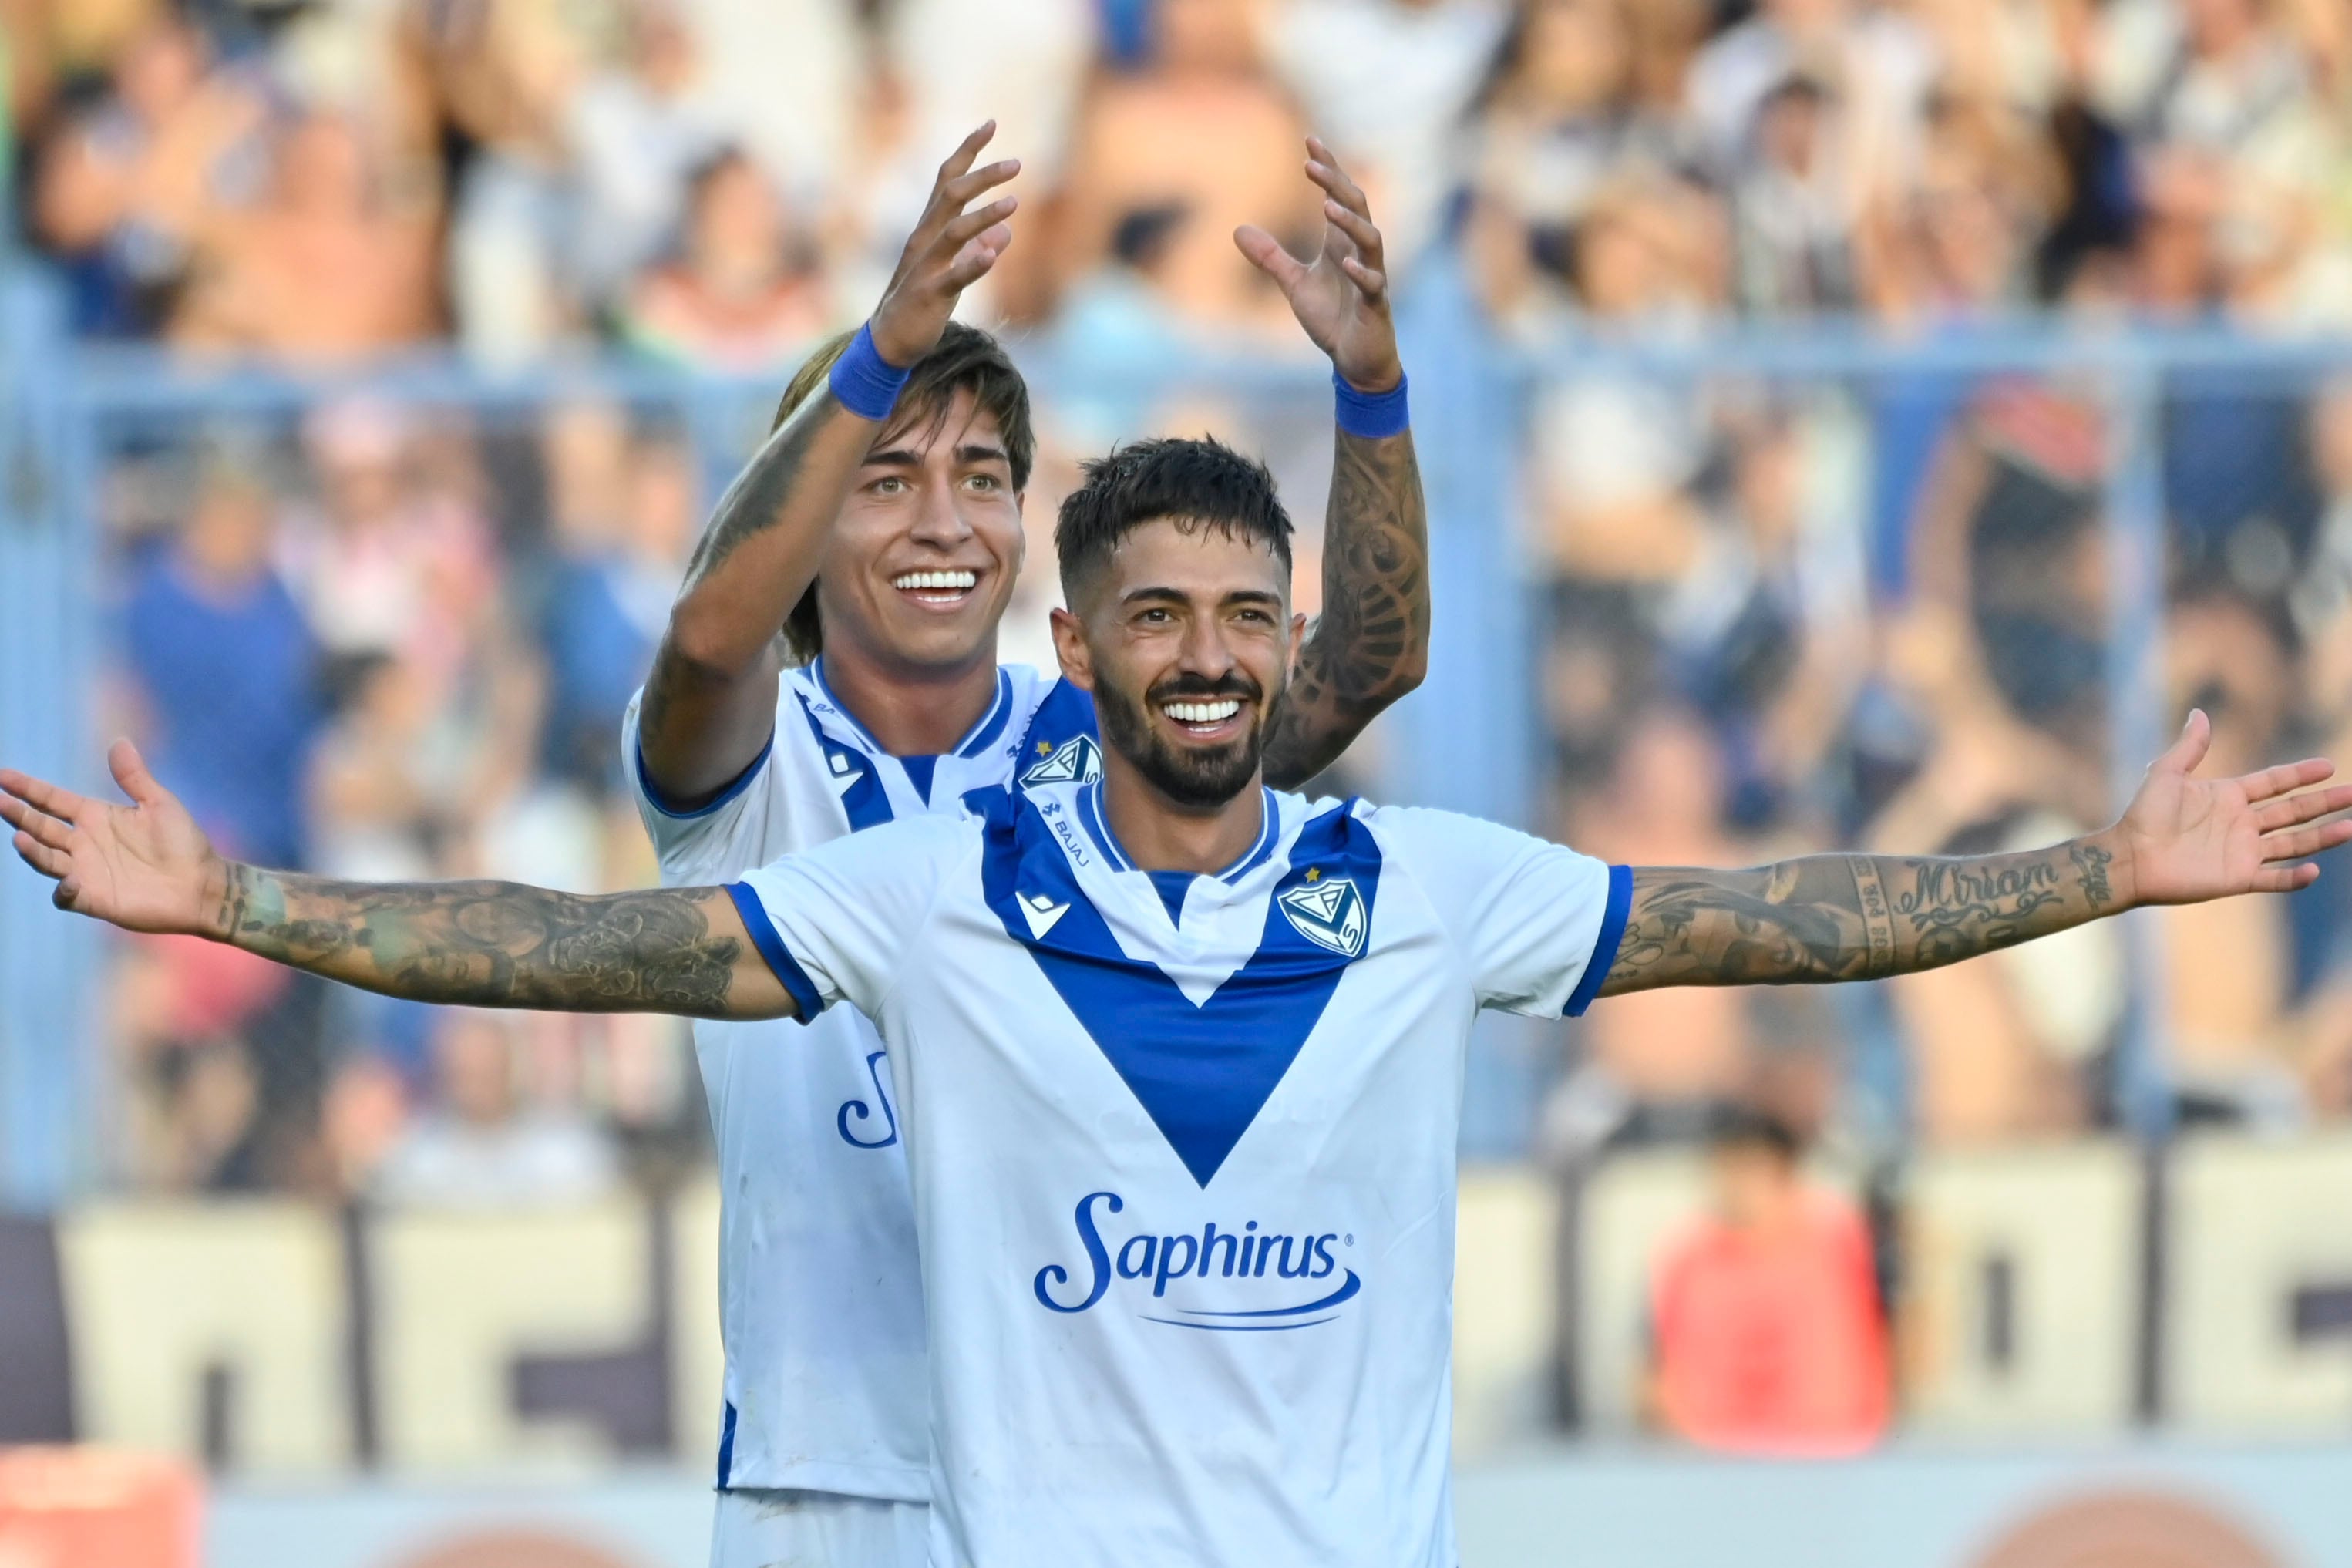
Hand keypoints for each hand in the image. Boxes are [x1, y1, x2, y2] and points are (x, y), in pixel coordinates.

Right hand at [1, 740, 227, 936]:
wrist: (202, 885)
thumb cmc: (184, 843)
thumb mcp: (159, 804)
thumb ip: (134, 777)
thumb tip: (120, 741)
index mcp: (95, 816)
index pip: (51, 800)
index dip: (27, 788)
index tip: (3, 775)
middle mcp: (83, 843)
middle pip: (40, 827)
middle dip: (18, 814)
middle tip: (0, 801)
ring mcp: (85, 871)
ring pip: (46, 859)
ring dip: (32, 850)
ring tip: (19, 838)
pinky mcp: (94, 899)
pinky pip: (66, 896)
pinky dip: (63, 889)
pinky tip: (68, 880)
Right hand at [868, 123, 1020, 367]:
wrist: (891, 341)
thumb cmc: (923, 303)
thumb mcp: (955, 272)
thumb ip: (978, 250)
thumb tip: (1005, 235)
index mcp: (930, 229)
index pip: (948, 179)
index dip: (969, 151)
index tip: (991, 123)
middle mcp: (925, 240)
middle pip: (951, 195)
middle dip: (983, 176)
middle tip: (1016, 164)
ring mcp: (925, 266)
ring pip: (953, 232)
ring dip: (983, 216)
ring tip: (1014, 203)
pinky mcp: (929, 294)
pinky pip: (953, 276)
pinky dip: (973, 264)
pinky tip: (994, 254)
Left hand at [1235, 137, 1400, 393]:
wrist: (1356, 361)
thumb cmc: (1333, 320)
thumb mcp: (1294, 285)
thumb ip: (1270, 257)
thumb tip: (1237, 230)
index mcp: (1341, 245)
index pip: (1338, 197)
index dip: (1327, 169)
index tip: (1310, 141)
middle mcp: (1360, 254)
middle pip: (1356, 208)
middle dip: (1336, 184)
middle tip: (1312, 165)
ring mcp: (1371, 278)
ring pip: (1371, 240)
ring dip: (1351, 223)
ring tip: (1326, 207)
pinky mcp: (1375, 307)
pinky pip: (1374, 285)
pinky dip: (1362, 272)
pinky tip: (1347, 262)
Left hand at [2111, 710, 2351, 906]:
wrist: (2129, 857)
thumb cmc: (2144, 815)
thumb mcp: (2167, 774)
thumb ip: (2189, 746)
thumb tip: (2199, 713)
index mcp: (2228, 797)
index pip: (2275, 783)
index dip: (2301, 774)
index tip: (2329, 766)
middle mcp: (2241, 824)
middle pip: (2293, 811)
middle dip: (2324, 803)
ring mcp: (2242, 852)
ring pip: (2292, 843)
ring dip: (2321, 836)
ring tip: (2350, 826)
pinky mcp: (2237, 878)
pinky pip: (2273, 879)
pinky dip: (2294, 878)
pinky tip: (2314, 870)